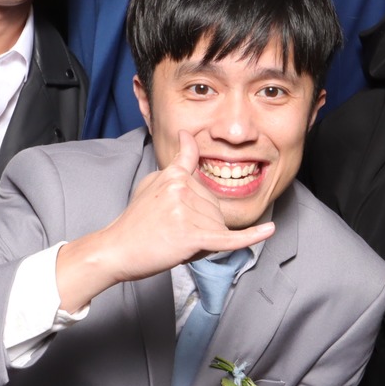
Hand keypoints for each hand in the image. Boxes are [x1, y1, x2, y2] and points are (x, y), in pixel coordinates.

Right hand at [54, 131, 273, 310]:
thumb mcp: (146, 189)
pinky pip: (228, 238)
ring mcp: (187, 210)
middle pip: (213, 205)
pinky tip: (268, 230)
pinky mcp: (192, 234)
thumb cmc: (132, 225)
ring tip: (175, 240)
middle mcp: (181, 188)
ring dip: (204, 238)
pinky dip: (251, 237)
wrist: (116, 250)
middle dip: (201, 223)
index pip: (189, 160)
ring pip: (217, 225)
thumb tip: (184, 167)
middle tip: (171, 231)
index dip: (190, 147)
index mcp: (171, 176)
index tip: (190, 135)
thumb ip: (168, 176)